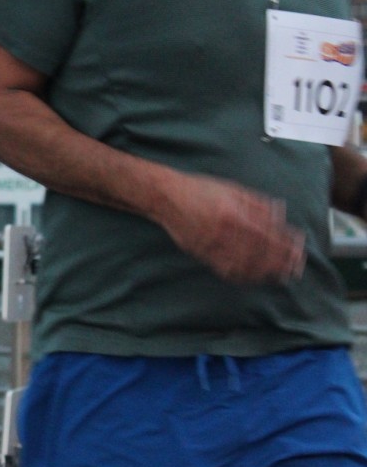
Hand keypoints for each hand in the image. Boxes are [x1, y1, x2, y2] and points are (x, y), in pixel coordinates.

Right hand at [156, 173, 305, 283]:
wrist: (168, 197)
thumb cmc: (201, 190)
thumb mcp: (233, 189)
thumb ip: (258, 203)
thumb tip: (280, 214)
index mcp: (236, 214)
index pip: (268, 235)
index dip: (286, 245)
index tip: (298, 249)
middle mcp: (226, 233)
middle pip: (260, 254)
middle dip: (281, 262)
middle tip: (295, 267)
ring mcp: (214, 246)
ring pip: (245, 265)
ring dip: (265, 272)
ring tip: (280, 275)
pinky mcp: (203, 254)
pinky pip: (226, 270)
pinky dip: (243, 276)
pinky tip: (254, 277)